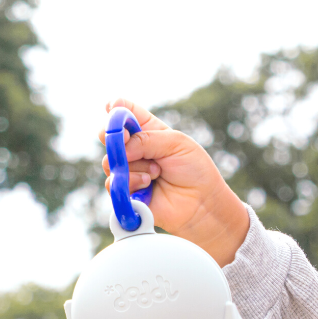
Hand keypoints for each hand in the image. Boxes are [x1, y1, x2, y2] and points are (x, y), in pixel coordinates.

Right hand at [99, 99, 249, 266]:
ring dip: (134, 165)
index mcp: (148, 131)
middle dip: (113, 135)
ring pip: (110, 161)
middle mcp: (135, 150)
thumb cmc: (195, 170)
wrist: (202, 204)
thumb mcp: (176, 143)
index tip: (113, 108)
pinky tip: (149, 184)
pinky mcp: (127, 193)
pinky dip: (131, 182)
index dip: (115, 108)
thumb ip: (146, 139)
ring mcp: (129, 171)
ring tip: (157, 173)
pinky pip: (113, 184)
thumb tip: (120, 146)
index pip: (124, 111)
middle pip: (107, 134)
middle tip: (126, 140)